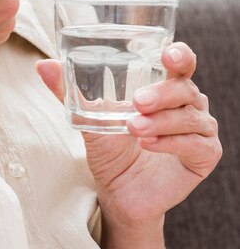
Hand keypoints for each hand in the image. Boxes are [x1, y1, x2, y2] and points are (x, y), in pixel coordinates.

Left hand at [37, 43, 221, 230]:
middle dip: (161, 94)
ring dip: (161, 121)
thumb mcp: (89, 119)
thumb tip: (43, 65)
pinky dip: (172, 143)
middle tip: (136, 103)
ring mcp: (200, 130)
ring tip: (133, 129)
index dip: (179, 55)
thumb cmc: (110, 151)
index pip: (182, 63)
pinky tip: (149, 144)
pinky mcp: (205, 156)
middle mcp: (189, 105)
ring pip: (191, 116)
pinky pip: (196, 144)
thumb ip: (71, 92)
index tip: (166, 55)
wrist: (118, 193)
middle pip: (185, 89)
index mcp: (167, 89)